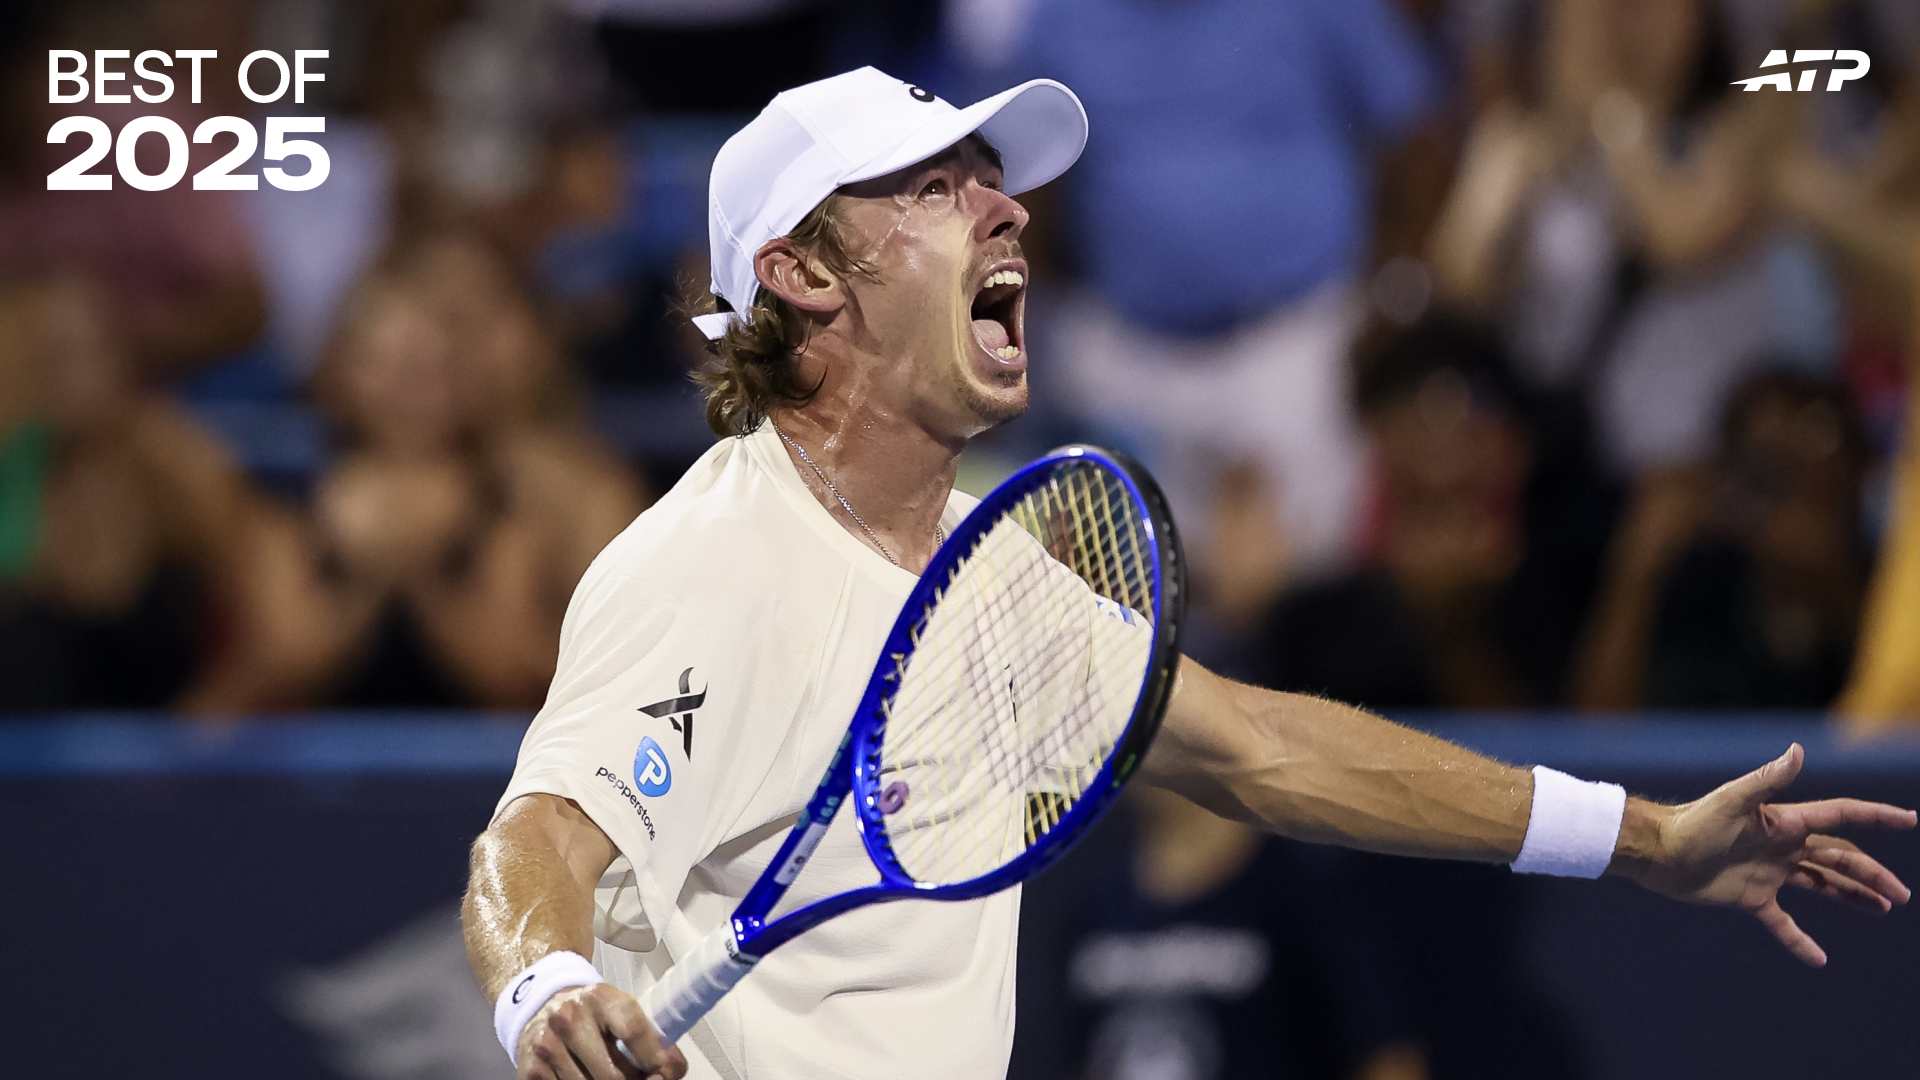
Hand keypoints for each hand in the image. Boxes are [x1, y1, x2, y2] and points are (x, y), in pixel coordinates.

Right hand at [516, 984, 686, 1079]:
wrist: (540, 1005)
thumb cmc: (591, 1012)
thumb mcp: (620, 1009)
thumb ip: (647, 1036)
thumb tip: (672, 1070)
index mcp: (600, 998)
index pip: (634, 1033)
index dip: (656, 1060)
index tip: (667, 1073)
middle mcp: (570, 1019)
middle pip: (614, 1076)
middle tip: (641, 1079)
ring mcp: (548, 1046)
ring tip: (614, 1076)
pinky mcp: (531, 1070)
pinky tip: (587, 1077)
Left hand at [1630, 743, 1915, 965]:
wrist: (1658, 853)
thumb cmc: (1693, 823)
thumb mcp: (1733, 801)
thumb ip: (1768, 780)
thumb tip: (1798, 750)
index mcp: (1785, 822)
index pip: (1841, 816)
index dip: (1876, 816)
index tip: (1910, 819)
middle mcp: (1783, 846)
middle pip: (1839, 858)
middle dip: (1871, 874)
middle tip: (1900, 895)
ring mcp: (1769, 873)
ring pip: (1821, 884)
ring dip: (1851, 896)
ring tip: (1882, 909)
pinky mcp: (1751, 898)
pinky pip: (1783, 923)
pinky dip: (1800, 940)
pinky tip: (1818, 959)